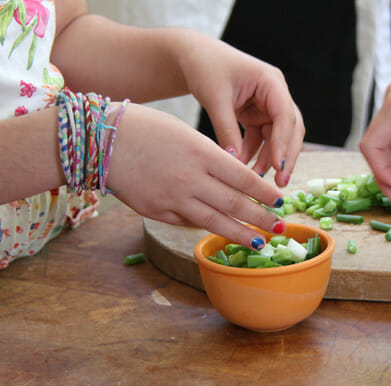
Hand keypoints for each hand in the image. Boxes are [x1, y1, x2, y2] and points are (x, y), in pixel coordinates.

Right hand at [107, 103, 285, 249]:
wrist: (101, 140)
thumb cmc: (148, 129)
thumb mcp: (187, 134)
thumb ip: (211, 158)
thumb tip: (235, 181)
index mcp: (202, 154)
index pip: (244, 178)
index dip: (264, 193)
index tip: (280, 202)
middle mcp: (192, 179)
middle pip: (235, 204)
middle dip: (261, 219)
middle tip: (280, 228)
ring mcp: (174, 199)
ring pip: (215, 222)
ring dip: (240, 234)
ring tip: (258, 242)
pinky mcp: (158, 212)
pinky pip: (188, 222)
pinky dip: (207, 226)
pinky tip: (221, 231)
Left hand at [181, 34, 304, 187]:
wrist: (193, 58)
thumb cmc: (206, 68)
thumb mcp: (215, 98)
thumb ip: (226, 129)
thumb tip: (235, 162)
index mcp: (271, 82)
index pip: (285, 115)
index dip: (284, 142)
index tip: (279, 166)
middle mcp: (275, 94)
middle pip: (290, 130)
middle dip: (286, 156)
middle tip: (281, 182)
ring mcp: (267, 106)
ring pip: (277, 139)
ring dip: (269, 159)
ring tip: (256, 180)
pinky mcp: (256, 116)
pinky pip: (261, 140)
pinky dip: (254, 154)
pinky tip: (244, 169)